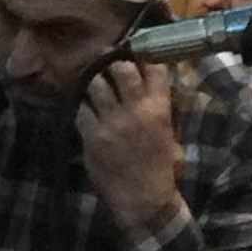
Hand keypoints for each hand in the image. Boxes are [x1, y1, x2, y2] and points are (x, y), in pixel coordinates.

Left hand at [76, 61, 182, 232]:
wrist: (143, 198)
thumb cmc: (161, 168)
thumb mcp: (170, 135)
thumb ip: (161, 111)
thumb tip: (150, 89)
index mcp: (160, 109)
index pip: (154, 70)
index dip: (143, 57)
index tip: (135, 52)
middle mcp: (135, 111)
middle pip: (121, 69)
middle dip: (113, 62)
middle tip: (107, 61)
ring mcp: (111, 123)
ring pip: (95, 85)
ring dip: (93, 80)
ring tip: (92, 81)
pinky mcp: (92, 136)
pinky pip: (80, 110)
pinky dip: (81, 106)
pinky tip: (84, 107)